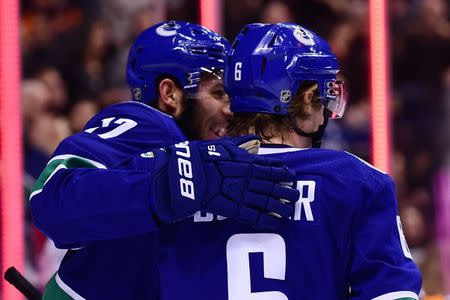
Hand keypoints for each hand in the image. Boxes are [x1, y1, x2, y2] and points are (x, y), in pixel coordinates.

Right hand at [149, 139, 298, 228]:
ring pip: (267, 201)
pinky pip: (252, 216)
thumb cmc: (203, 157)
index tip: (292, 175)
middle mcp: (248, 178)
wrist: (186, 173)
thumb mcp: (223, 146)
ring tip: (290, 212)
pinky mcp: (232, 208)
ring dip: (280, 207)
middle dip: (286, 191)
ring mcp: (241, 194)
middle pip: (273, 186)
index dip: (283, 173)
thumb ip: (241, 145)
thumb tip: (256, 140)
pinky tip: (275, 223)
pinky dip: (265, 220)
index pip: (270, 168)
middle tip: (296, 196)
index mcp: (247, 163)